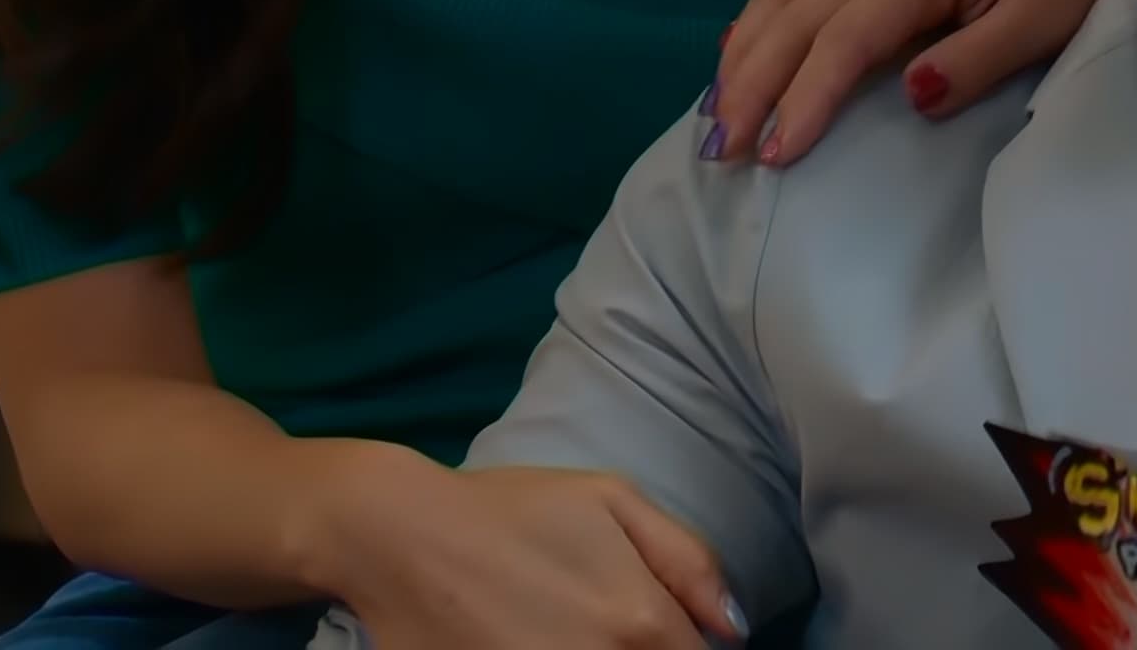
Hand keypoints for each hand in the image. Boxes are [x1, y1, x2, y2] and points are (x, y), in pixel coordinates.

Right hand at [319, 455, 743, 649]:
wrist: (401, 537)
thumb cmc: (512, 510)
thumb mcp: (613, 501)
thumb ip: (689, 563)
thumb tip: (735, 628)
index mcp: (640, 622)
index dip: (689, 648)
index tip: (664, 633)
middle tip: (612, 629)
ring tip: (574, 630)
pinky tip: (541, 641)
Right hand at [713, 0, 1113, 166]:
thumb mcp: (1041, 22)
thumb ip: (978, 59)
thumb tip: (913, 95)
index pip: (843, 39)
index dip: (804, 97)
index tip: (776, 154)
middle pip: (794, 19)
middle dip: (751, 84)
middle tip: (723, 152)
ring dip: (742, 55)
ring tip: (716, 117)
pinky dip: (756, 23)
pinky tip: (733, 58)